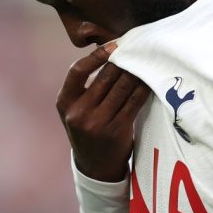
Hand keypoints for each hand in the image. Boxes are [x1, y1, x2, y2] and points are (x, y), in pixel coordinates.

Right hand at [56, 42, 150, 181]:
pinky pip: (134, 101)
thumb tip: (110, 55)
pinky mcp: (117, 130)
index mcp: (64, 103)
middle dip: (122, 62)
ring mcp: (97, 122)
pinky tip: (148, 80)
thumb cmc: (87, 130)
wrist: (95, 166)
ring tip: (144, 62)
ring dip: (135, 72)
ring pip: (122, 87)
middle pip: (104, 77)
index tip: (112, 46)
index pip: (77, 71)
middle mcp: (78, 112)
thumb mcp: (74, 110)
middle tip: (135, 50)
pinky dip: (143, 88)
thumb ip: (84, 88)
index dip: (95, 56)